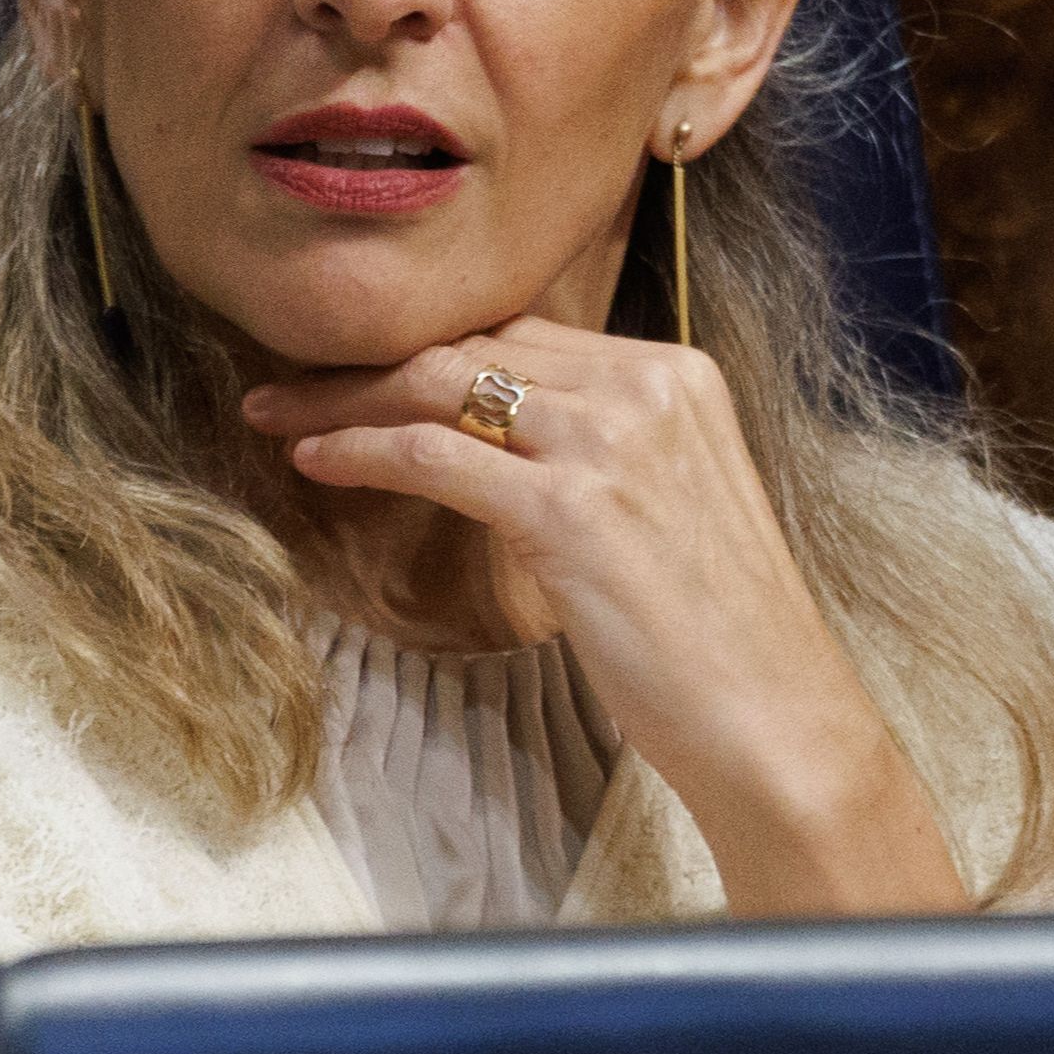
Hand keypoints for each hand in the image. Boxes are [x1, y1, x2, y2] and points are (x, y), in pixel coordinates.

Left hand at [243, 327, 974, 916]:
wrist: (777, 718)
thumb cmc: (723, 636)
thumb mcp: (674, 503)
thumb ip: (604, 453)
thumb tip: (504, 443)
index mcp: (680, 375)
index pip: (526, 334)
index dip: (433, 349)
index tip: (365, 370)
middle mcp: (647, 389)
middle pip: (475, 346)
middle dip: (370, 362)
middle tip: (292, 386)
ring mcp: (610, 443)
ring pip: (440, 387)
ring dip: (344, 400)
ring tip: (277, 416)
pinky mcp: (571, 508)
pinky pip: (434, 456)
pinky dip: (363, 451)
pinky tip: (317, 462)